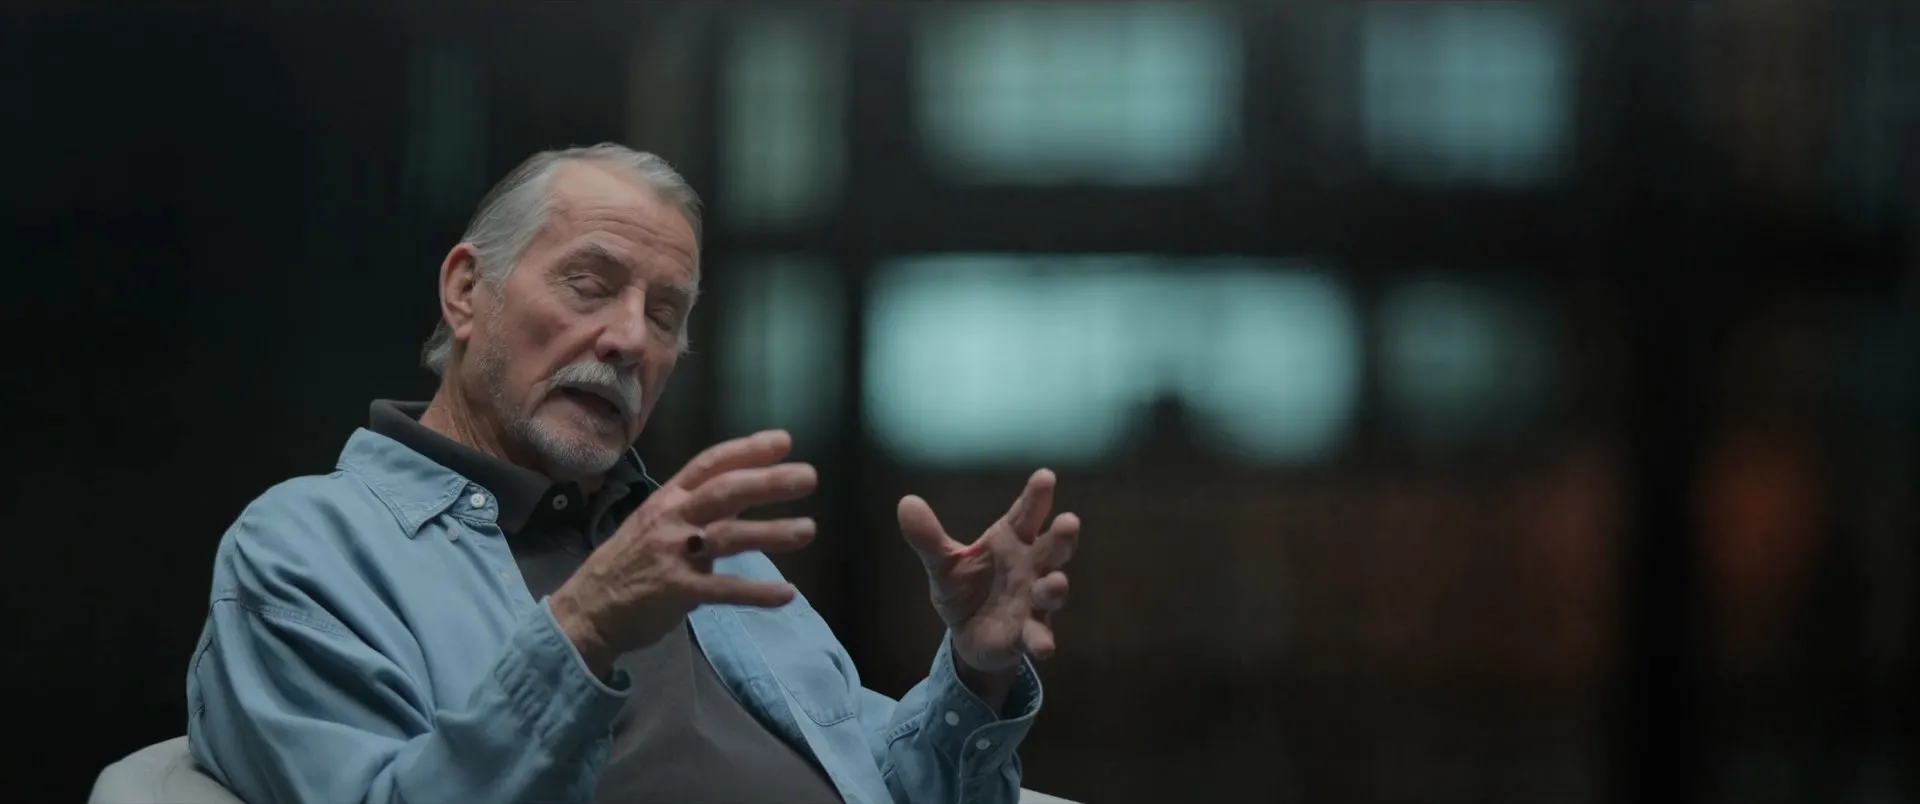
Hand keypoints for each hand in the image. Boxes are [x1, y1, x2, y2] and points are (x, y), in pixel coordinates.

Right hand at [549, 430, 817, 676]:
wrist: (586, 609)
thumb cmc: (629, 564)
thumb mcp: (657, 524)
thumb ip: (696, 509)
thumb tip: (742, 496)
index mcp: (668, 499)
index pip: (710, 464)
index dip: (747, 450)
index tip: (784, 441)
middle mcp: (671, 520)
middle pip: (725, 492)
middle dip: (768, 482)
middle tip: (808, 476)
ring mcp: (672, 554)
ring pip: (728, 537)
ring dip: (771, 533)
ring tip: (807, 529)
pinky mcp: (675, 591)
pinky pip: (722, 590)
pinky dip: (756, 592)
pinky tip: (786, 594)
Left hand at [897, 469, 1079, 677]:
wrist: (968, 635)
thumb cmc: (966, 588)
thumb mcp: (943, 564)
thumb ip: (929, 539)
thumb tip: (906, 503)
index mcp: (1011, 541)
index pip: (1026, 514)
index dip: (1037, 497)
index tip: (1045, 477)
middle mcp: (1030, 567)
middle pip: (1051, 549)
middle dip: (1062, 537)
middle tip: (1069, 522)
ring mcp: (1033, 601)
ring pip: (1051, 590)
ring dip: (1056, 587)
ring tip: (1055, 582)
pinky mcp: (1027, 633)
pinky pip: (1038, 635)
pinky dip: (1042, 639)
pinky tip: (1043, 646)